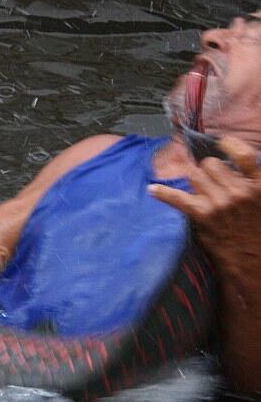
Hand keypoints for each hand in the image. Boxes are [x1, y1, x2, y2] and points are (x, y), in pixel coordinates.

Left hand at [149, 136, 260, 274]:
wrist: (254, 259)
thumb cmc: (258, 227)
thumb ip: (254, 180)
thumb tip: (234, 163)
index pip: (243, 154)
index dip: (229, 145)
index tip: (222, 142)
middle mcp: (241, 191)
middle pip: (211, 165)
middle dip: (209, 170)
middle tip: (213, 183)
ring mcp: (221, 203)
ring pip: (195, 176)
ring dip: (196, 182)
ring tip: (204, 193)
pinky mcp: (205, 215)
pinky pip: (179, 198)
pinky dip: (164, 193)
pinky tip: (152, 189)